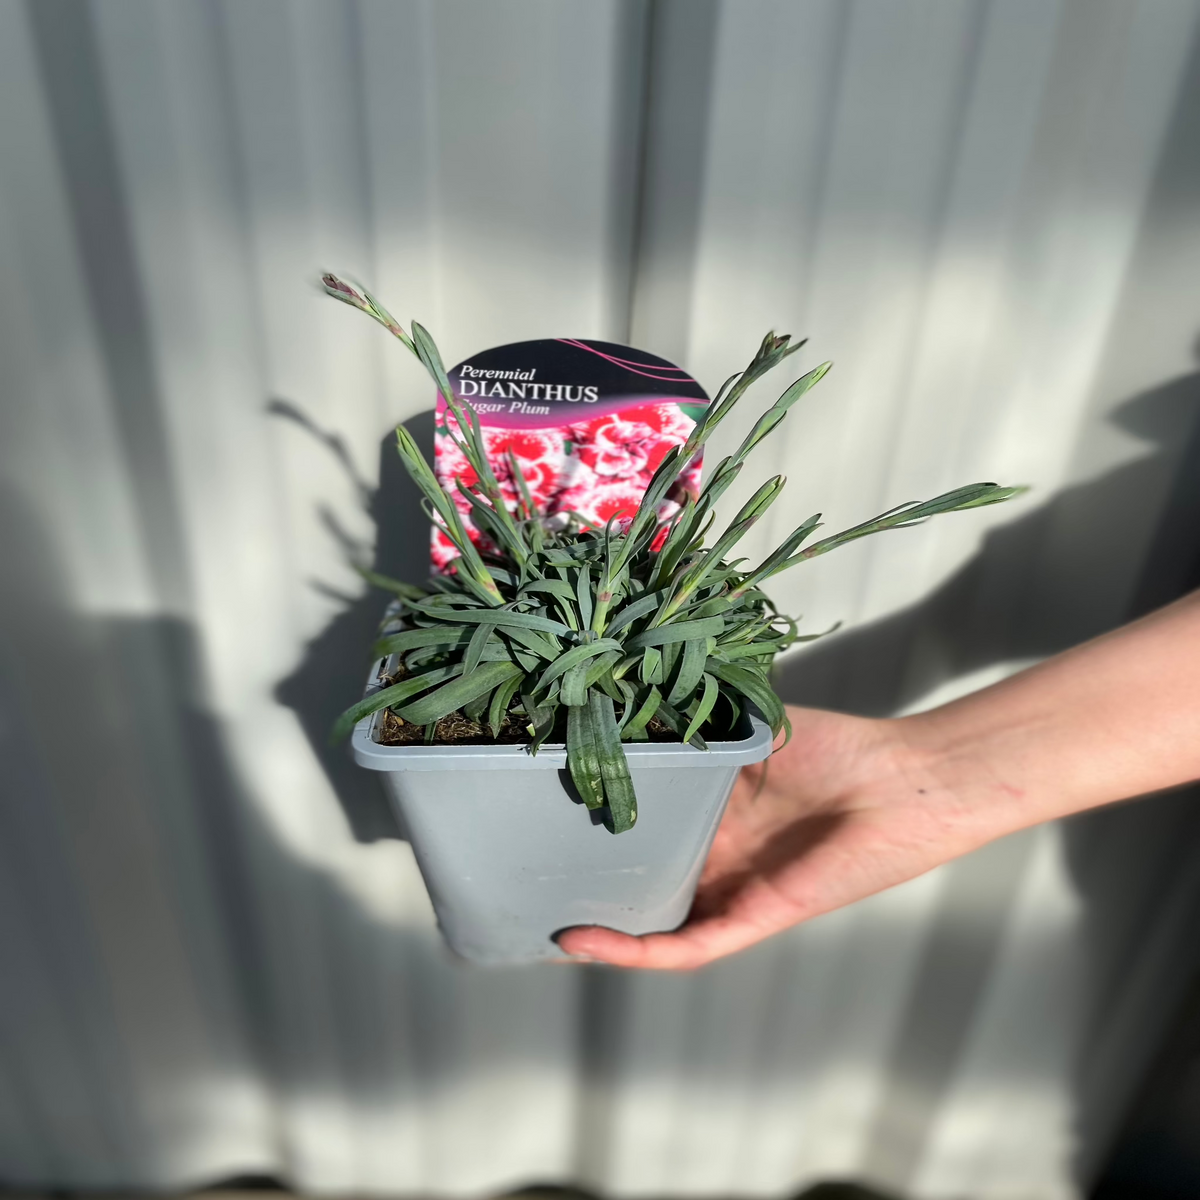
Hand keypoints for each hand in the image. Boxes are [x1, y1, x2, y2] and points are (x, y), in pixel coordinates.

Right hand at [557, 705, 992, 969]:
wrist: (903, 779)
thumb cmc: (836, 749)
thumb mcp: (746, 731)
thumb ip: (691, 727)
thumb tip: (626, 697)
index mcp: (714, 819)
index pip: (643, 835)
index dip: (595, 835)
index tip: (540, 818)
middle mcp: (716, 861)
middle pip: (640, 886)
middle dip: (585, 887)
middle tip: (519, 875)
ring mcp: (733, 893)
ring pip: (651, 925)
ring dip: (597, 930)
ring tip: (534, 920)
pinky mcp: (756, 916)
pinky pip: (686, 945)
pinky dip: (632, 947)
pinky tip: (583, 938)